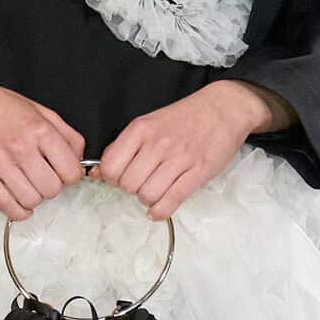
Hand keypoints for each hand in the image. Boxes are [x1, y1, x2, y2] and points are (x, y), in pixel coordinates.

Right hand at [0, 66, 84, 219]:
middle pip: (52, 190)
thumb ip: (66, 135)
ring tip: (28, 187)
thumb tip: (79, 160)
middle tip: (43, 178)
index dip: (70, 176)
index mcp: (40, 130)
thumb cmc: (0, 104)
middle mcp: (21, 147)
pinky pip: (6, 206)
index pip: (71, 172)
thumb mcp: (41, 111)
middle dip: (51, 187)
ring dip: (34, 198)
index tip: (62, 173)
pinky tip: (19, 203)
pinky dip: (17, 211)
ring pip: (31, 200)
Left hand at [98, 80, 279, 219]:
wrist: (223, 108)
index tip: (120, 177)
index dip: (111, 178)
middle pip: (128, 184)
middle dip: (131, 189)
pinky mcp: (198, 172)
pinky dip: (160, 211)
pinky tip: (158, 209)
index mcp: (141, 129)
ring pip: (148, 195)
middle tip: (141, 183)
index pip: (110, 166)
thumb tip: (97, 173)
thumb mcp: (148, 123)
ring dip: (147, 199)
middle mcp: (158, 143)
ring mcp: (180, 158)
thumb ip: (124, 147)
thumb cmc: (184, 118)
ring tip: (154, 191)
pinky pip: (171, 201)